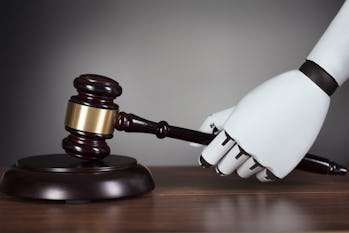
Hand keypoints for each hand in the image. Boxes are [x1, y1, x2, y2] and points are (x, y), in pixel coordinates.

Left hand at [193, 70, 329, 180]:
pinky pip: (263, 177)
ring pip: (243, 173)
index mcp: (233, 130)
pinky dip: (263, 168)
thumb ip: (213, 125)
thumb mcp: (238, 107)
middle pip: (224, 169)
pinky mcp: (282, 167)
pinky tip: (269, 152)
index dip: (207, 158)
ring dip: (245, 163)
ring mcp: (265, 159)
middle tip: (235, 149)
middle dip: (225, 161)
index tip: (208, 158)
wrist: (306, 94)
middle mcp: (247, 147)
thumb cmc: (269, 97)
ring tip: (257, 144)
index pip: (209, 157)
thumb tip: (194, 143)